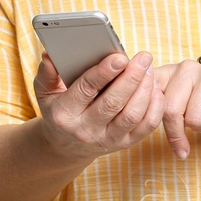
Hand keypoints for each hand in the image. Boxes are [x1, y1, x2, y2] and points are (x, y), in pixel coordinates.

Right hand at [33, 50, 166, 162]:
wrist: (67, 145)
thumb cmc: (58, 109)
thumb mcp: (45, 92)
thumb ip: (47, 73)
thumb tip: (49, 55)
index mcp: (64, 114)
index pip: (86, 90)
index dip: (104, 73)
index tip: (119, 57)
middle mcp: (85, 130)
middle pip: (113, 102)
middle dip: (131, 77)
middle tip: (143, 57)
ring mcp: (107, 139)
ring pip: (132, 114)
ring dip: (145, 90)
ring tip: (149, 69)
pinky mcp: (124, 144)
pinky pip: (146, 126)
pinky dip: (155, 106)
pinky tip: (155, 88)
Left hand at [150, 60, 200, 158]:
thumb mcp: (176, 102)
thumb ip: (157, 109)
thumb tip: (140, 127)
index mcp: (168, 72)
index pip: (149, 95)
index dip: (149, 117)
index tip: (149, 131)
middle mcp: (187, 68)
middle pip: (172, 111)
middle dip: (180, 130)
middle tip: (190, 127)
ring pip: (195, 118)